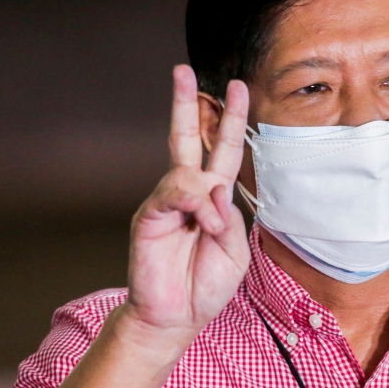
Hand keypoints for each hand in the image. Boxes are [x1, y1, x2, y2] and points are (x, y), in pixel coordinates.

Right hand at [122, 65, 250, 353]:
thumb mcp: (237, 250)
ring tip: (212, 230)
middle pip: (188, 138)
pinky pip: (175, 193)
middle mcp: (189, 193)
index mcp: (215, 198)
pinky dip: (196, 207)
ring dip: (208, 197)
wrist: (178, 317)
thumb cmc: (207, 283)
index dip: (231, 120)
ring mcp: (168, 202)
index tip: (238, 88)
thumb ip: (232, 217)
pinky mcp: (150, 215)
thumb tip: (215, 187)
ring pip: (188, 171)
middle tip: (185, 70)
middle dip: (188, 103)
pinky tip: (202, 226)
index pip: (223, 150)